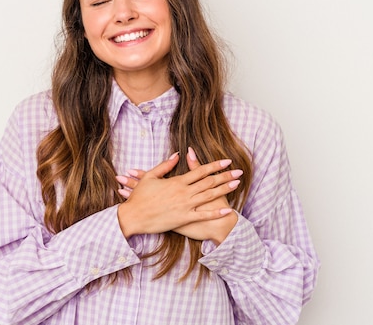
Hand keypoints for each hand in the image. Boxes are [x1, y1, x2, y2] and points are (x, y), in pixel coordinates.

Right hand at [116, 149, 240, 243]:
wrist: (133, 216)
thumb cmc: (140, 197)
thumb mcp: (150, 176)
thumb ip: (165, 165)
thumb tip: (177, 154)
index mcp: (177, 181)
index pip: (201, 170)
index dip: (215, 165)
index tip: (227, 161)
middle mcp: (184, 192)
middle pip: (209, 182)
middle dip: (225, 176)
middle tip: (239, 172)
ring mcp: (185, 206)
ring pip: (209, 196)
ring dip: (224, 190)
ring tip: (236, 184)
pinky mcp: (183, 219)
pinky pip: (203, 215)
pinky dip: (216, 212)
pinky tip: (227, 209)